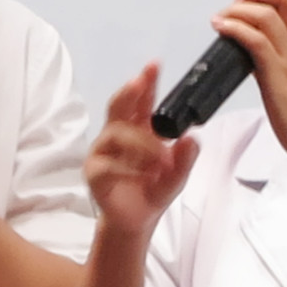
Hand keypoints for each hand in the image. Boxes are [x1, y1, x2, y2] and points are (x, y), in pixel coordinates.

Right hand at [85, 63, 199, 241]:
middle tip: (139, 82)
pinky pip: (107, 164)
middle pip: (118, 106)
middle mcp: (117, 135)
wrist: (137, 221)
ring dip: (142, 144)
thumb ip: (185, 159)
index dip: (146, 82)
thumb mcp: (178, 176)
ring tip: (162, 159)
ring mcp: (103, 151)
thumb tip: (192, 139)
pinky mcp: (94, 171)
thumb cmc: (154, 190)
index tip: (154, 65)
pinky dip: (127, 168)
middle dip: (129, 92)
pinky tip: (142, 175)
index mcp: (138, 129)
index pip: (141, 101)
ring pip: (117, 134)